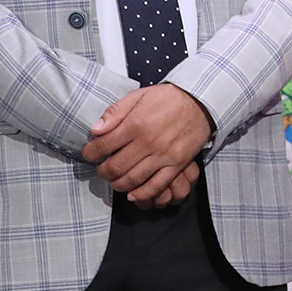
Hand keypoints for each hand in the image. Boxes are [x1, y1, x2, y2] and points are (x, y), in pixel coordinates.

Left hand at [87, 83, 213, 205]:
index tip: (90, 154)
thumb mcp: (139, 96)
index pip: (103, 145)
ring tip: (115, 181)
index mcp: (135, 124)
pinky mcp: (177, 164)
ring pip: (132, 179)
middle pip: (115, 167)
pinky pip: (157, 185)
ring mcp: (163, 155)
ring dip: (118, 184)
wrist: (202, 102)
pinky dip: (142, 193)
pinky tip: (132, 194)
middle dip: (103, 172)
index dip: (91, 153)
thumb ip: (115, 112)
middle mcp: (147, 142)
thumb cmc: (169, 98)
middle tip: (102, 170)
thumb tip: (96, 130)